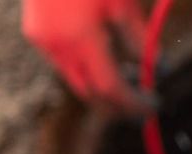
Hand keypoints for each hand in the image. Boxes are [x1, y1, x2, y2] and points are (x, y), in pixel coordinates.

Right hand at [22, 0, 146, 111]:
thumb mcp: (124, 3)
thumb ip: (139, 38)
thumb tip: (157, 66)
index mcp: (81, 39)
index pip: (110, 88)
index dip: (133, 103)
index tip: (153, 106)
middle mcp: (57, 46)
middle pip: (89, 93)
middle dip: (118, 103)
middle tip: (143, 101)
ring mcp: (41, 41)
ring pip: (74, 79)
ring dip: (101, 85)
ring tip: (129, 75)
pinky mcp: (34, 32)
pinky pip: (62, 62)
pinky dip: (85, 67)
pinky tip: (104, 54)